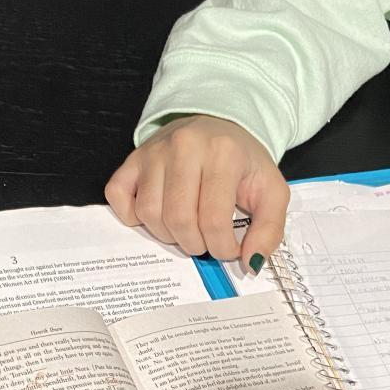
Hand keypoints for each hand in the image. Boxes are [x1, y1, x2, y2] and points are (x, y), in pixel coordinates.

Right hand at [105, 114, 289, 268]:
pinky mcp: (132, 159)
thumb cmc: (243, 162)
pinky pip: (118, 196)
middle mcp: (184, 146)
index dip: (221, 247)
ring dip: (168, 234)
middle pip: (178, 219)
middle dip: (194, 244)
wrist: (220, 125)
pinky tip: (157, 215)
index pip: (213, 219)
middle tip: (206, 241)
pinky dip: (132, 216)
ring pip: (149, 213)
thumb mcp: (272, 192)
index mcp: (223, 152)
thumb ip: (269, 230)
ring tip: (187, 228)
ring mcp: (153, 151)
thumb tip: (250, 264)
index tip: (228, 248)